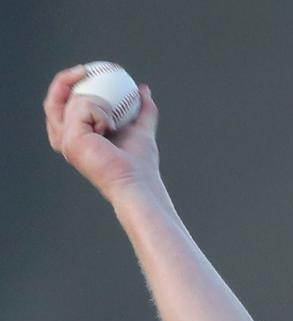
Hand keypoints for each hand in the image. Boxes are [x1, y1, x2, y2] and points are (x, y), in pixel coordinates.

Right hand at [44, 65, 160, 204]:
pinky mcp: (71, 140)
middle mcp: (66, 141)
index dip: (67, 87)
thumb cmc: (140, 165)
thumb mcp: (141, 128)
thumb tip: (143, 90)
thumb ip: (143, 110)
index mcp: (77, 139)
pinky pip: (82, 107)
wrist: (140, 183)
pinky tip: (111, 126)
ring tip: (114, 120)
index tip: (86, 72)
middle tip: (84, 69)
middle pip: (53, 102)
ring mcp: (66, 141)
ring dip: (97, 102)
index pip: (61, 107)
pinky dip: (101, 111)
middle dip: (64, 80)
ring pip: (72, 101)